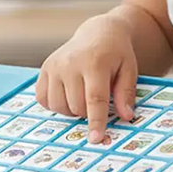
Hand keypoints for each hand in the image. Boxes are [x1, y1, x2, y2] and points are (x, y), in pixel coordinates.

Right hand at [36, 15, 138, 143]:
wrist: (98, 32)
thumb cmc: (116, 54)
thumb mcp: (129, 70)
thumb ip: (126, 93)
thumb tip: (126, 117)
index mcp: (94, 63)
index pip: (94, 99)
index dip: (96, 121)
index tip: (96, 139)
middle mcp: (70, 64)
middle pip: (76, 106)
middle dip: (88, 112)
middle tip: (97, 98)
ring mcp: (54, 66)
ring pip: (58, 106)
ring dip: (72, 109)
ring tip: (83, 95)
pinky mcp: (45, 68)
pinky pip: (43, 99)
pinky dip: (55, 103)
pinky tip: (68, 94)